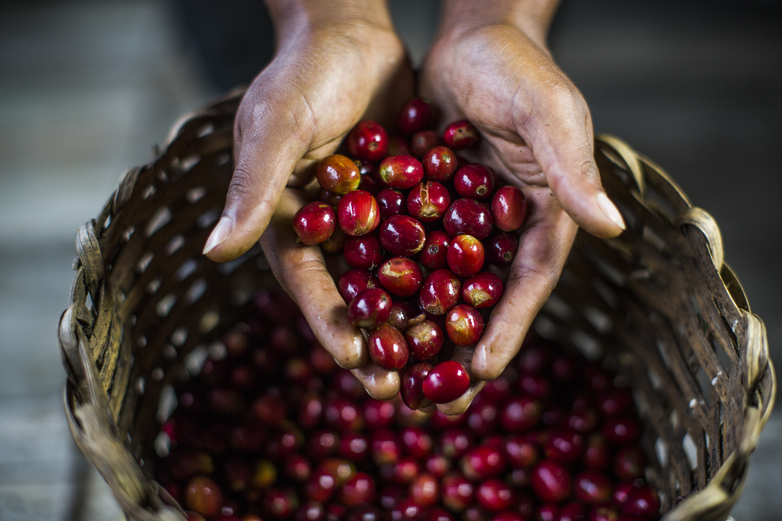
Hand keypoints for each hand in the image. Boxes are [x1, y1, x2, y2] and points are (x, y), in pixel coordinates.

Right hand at [203, 0, 413, 398]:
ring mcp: (368, 221)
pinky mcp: (404, 203)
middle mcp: (328, 232)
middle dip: (380, 343)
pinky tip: (476, 303)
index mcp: (288, 224)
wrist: (348, 34)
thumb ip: (252, 187)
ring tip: (447, 362)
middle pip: (355, 299)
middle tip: (409, 390)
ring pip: (397, 283)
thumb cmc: (300, 75)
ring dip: (419, 323)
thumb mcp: (276, 127)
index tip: (360, 362)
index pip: (309, 286)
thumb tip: (213, 252)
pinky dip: (447, 274)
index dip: (332, 324)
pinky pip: (428, 245)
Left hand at [420, 2, 624, 412]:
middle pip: (479, 298)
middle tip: (435, 401)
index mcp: (542, 216)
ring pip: (436, 285)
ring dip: (416, 329)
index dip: (508, 326)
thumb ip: (573, 169)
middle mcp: (500, 228)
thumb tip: (611, 228)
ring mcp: (459, 221)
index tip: (485, 371)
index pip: (528, 282)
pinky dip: (384, 283)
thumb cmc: (519, 70)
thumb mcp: (548, 114)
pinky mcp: (421, 205)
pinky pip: (400, 251)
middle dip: (458, 349)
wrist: (471, 38)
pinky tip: (359, 312)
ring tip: (390, 373)